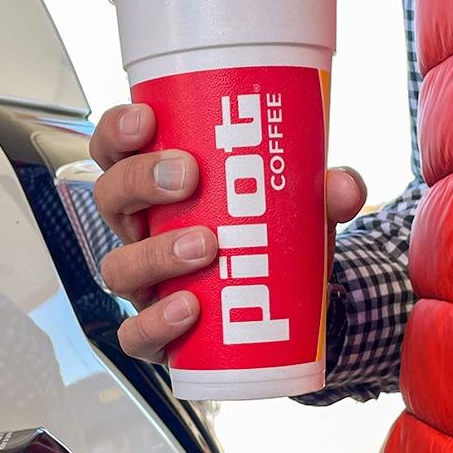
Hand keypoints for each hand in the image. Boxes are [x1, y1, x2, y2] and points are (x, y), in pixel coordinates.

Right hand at [89, 103, 365, 361]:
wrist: (283, 313)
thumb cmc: (269, 241)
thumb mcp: (297, 208)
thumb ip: (323, 191)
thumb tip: (342, 185)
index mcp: (157, 188)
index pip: (115, 151)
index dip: (116, 131)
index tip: (147, 118)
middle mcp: (139, 232)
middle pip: (110, 197)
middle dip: (140, 180)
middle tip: (188, 176)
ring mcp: (144, 284)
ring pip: (118, 266)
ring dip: (156, 252)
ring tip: (206, 245)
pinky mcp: (156, 334)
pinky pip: (135, 334)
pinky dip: (156, 322)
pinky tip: (189, 308)